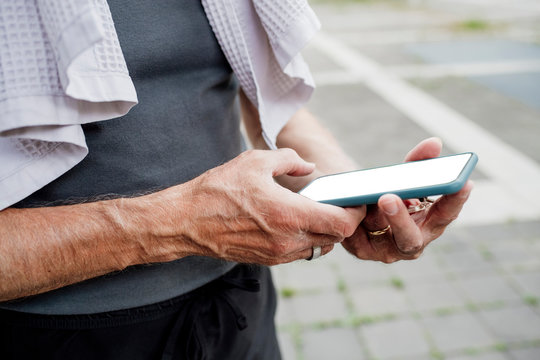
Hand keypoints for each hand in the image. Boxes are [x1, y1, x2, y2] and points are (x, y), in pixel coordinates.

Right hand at [151, 149, 364, 264]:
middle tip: (338, 203)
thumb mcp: (255, 162)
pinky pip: (299, 253)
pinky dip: (306, 239)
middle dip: (342, 221)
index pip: (341, 223)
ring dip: (324, 232)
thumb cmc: (219, 189)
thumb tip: (309, 168)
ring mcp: (277, 254)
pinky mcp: (267, 260)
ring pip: (318, 247)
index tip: (356, 202)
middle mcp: (288, 240)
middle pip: (334, 238)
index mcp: (289, 214)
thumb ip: (289, 160)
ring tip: (316, 212)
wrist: (187, 221)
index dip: (355, 213)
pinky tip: (294, 222)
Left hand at [341, 138, 472, 262]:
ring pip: (379, 235)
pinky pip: (356, 235)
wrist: (358, 204)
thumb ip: (418, 162)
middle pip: (410, 238)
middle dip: (400, 219)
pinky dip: (353, 218)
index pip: (445, 216)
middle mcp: (411, 243)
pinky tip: (349, 202)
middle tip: (388, 197)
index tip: (463, 183)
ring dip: (370, 214)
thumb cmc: (389, 191)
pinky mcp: (360, 250)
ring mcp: (385, 251)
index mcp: (430, 225)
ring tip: (362, 195)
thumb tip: (435, 143)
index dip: (454, 201)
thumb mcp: (403, 177)